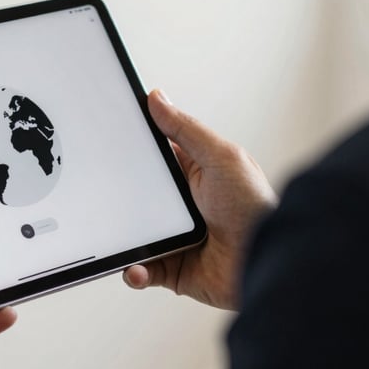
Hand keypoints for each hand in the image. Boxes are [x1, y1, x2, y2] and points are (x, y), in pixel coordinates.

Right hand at [123, 90, 277, 309]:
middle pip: (136, 196)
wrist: (267, 263)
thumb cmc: (256, 208)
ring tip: (114, 237)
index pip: (154, 157)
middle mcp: (181, 206)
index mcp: (193, 175)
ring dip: (122, 237)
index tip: (108, 139)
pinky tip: (135, 267)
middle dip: (119, 196)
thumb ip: (186, 129)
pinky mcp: (173, 268)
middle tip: (101, 193)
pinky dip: (134, 270)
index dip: (131, 149)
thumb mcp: (221, 157)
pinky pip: (142, 269)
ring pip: (134, 234)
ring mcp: (175, 237)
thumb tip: (157, 98)